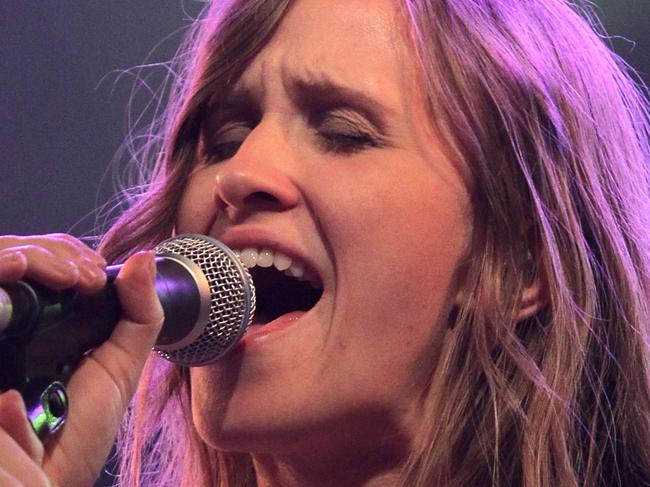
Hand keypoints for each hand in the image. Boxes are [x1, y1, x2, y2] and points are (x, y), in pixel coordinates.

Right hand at [0, 234, 163, 486]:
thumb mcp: (116, 370)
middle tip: (81, 277)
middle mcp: (6, 327)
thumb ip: (136, 317)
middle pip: (10, 258)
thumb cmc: (74, 434)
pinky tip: (17, 269)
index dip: (61, 254)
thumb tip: (144, 260)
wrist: (43, 482)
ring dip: (24, 258)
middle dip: (47, 254)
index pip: (38, 261)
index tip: (91, 271)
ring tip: (64, 277)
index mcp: (38, 324)